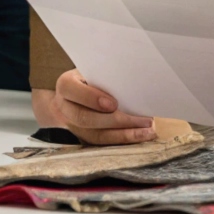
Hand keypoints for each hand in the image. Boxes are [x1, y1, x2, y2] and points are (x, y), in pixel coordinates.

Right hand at [31, 70, 155, 144]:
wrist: (75, 92)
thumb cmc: (91, 76)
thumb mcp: (94, 69)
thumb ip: (106, 75)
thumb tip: (133, 80)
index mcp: (65, 85)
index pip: (73, 91)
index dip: (92, 99)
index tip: (113, 104)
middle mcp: (65, 108)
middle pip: (85, 119)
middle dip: (116, 121)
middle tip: (142, 120)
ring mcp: (73, 126)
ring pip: (96, 135)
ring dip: (124, 135)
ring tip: (147, 131)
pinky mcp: (84, 137)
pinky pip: (103, 143)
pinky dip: (122, 140)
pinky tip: (140, 136)